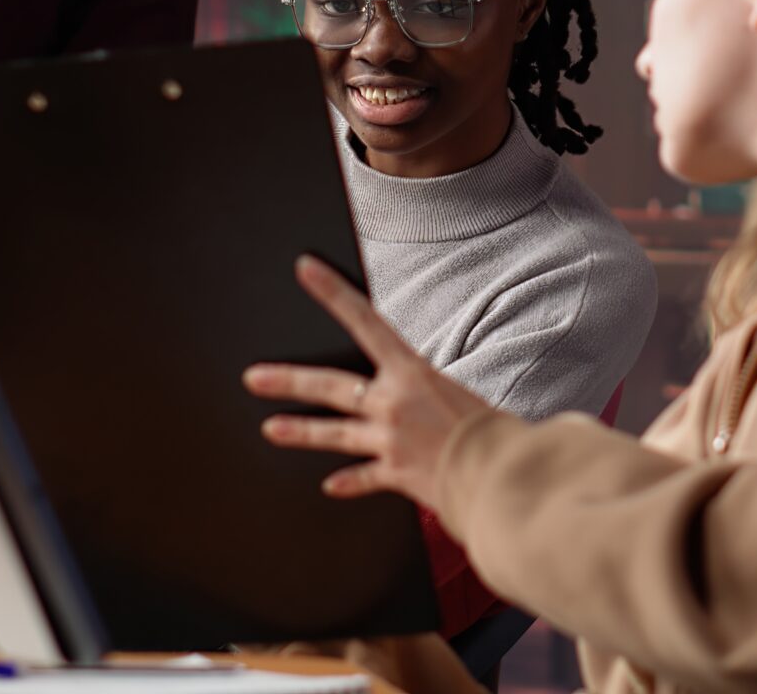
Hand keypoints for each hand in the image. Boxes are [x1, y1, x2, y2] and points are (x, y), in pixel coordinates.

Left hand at [243, 255, 492, 510]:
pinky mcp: (395, 474)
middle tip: (253, 377)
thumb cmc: (495, 430)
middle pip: (329, 386)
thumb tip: (430, 396)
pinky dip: (347, 482)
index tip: (306, 270)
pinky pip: (362, 477)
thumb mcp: (462, 392)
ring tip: (270, 429)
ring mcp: (388, 439)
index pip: (365, 321)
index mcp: (412, 371)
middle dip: (287, 380)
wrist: (503, 475)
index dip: (332, 292)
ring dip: (299, 431)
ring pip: (333, 433)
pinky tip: (328, 486)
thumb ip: (434, 392)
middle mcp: (392, 402)